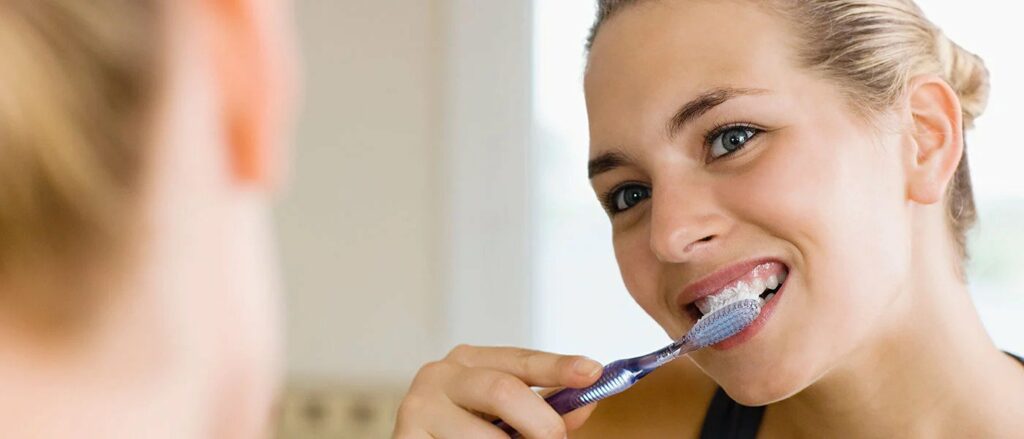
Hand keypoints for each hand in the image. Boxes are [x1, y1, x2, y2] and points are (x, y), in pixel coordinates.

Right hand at [393, 345, 603, 437]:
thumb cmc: (464, 437)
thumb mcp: (506, 422)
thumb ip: (543, 411)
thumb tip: (586, 404)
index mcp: (468, 362)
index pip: (521, 360)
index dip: (558, 367)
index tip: (592, 372)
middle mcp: (439, 374)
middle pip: (503, 390)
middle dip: (541, 424)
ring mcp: (418, 405)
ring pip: (487, 437)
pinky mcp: (406, 437)